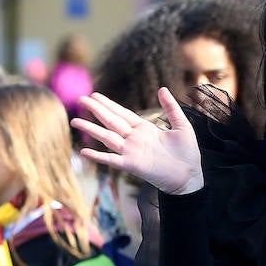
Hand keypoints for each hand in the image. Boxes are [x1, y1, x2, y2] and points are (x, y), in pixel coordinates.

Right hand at [73, 89, 203, 195]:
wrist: (190, 176)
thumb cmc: (187, 153)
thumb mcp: (182, 126)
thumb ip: (171, 108)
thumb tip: (162, 89)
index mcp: (145, 129)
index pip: (122, 114)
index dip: (109, 104)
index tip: (95, 95)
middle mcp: (135, 139)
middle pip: (111, 121)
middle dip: (96, 110)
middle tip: (80, 99)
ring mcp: (131, 152)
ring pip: (107, 137)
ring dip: (91, 129)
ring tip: (75, 120)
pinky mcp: (132, 165)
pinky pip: (111, 159)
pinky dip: (98, 155)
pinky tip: (84, 151)